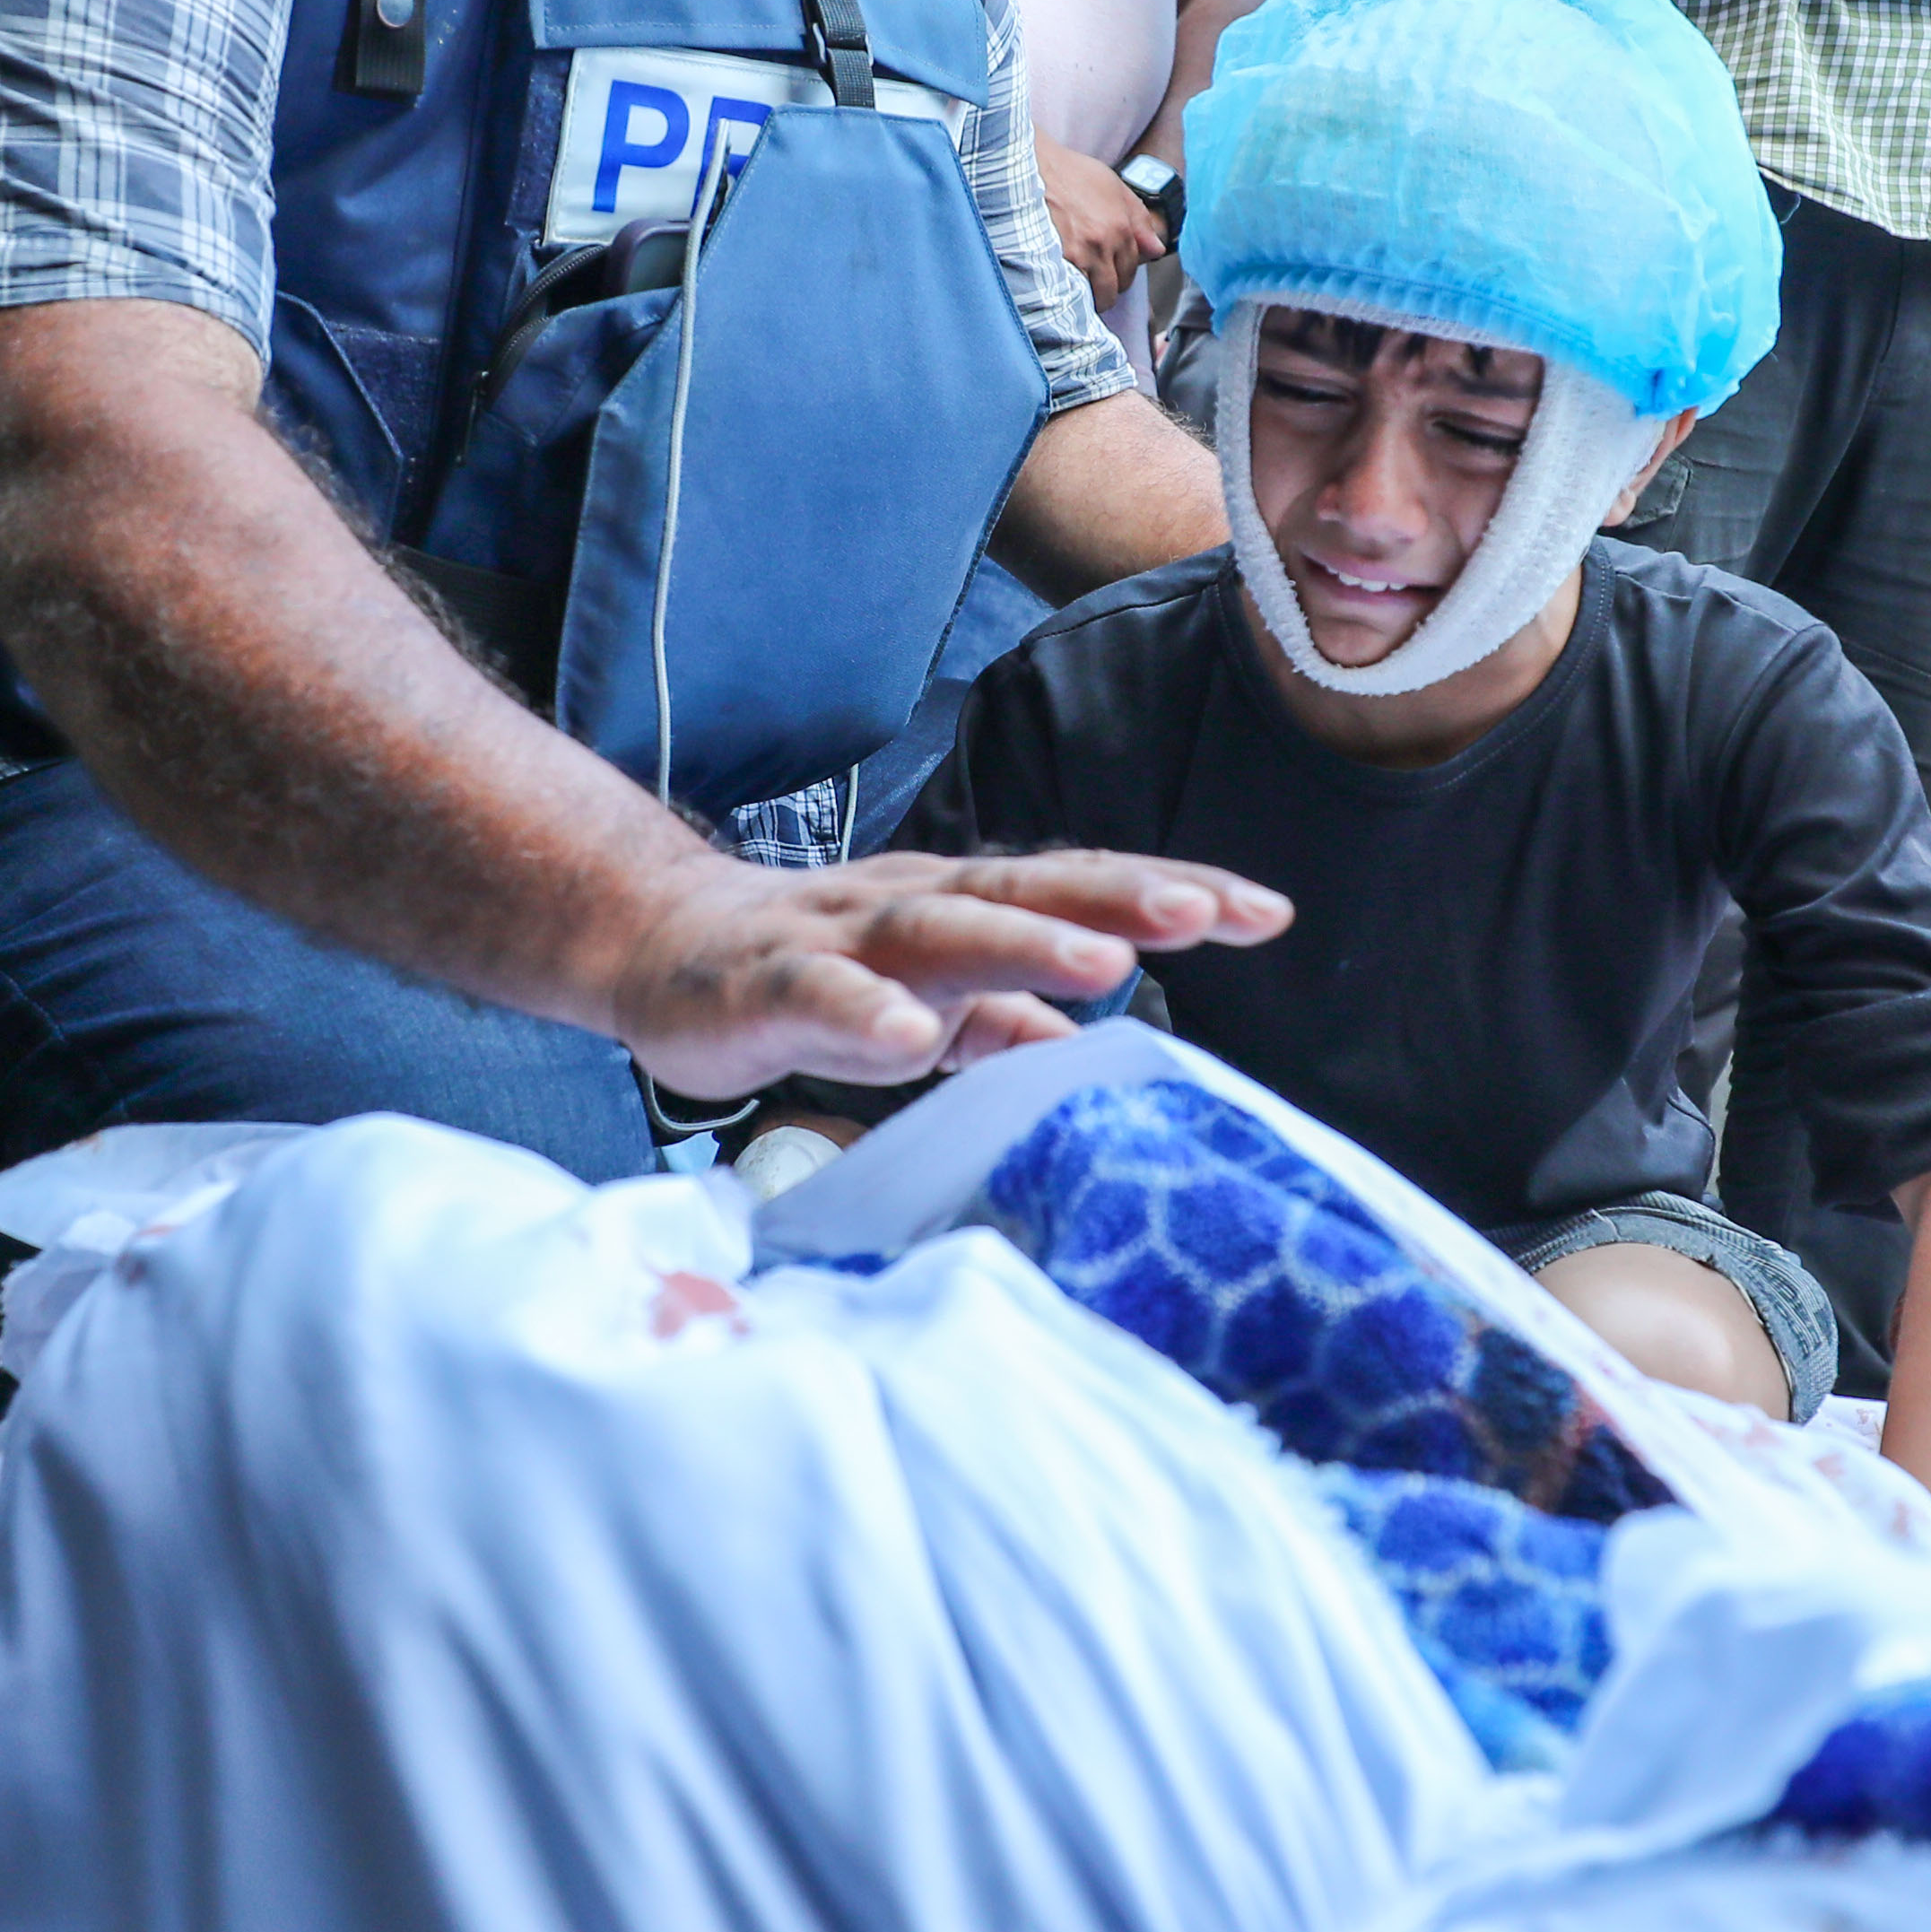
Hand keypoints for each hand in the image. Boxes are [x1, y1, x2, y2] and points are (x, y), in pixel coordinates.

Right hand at [609, 847, 1287, 1102]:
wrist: (659, 945)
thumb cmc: (815, 975)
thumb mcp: (928, 999)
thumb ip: (1005, 1018)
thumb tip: (1092, 1044)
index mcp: (963, 907)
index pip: (1083, 888)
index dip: (1174, 894)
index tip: (1271, 911)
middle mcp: (914, 906)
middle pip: (1028, 887)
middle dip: (1121, 896)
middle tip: (1206, 913)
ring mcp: (839, 939)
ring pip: (939, 932)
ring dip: (1022, 943)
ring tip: (1101, 961)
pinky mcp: (765, 983)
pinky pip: (820, 998)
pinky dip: (866, 1014)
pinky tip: (911, 1038)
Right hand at [1036, 140, 1171, 311]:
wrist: (1031, 166)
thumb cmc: (1071, 173)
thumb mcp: (1114, 187)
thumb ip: (1140, 221)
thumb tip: (1158, 250)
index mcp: (1120, 227)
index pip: (1131, 268)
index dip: (1122, 272)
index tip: (1111, 270)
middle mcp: (1102, 244)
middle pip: (1114, 287)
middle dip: (1108, 288)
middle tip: (1096, 281)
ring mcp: (1077, 254)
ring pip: (1094, 296)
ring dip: (1091, 296)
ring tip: (1082, 288)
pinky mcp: (1053, 260)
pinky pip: (1070, 291)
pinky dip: (1070, 293)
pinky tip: (1065, 286)